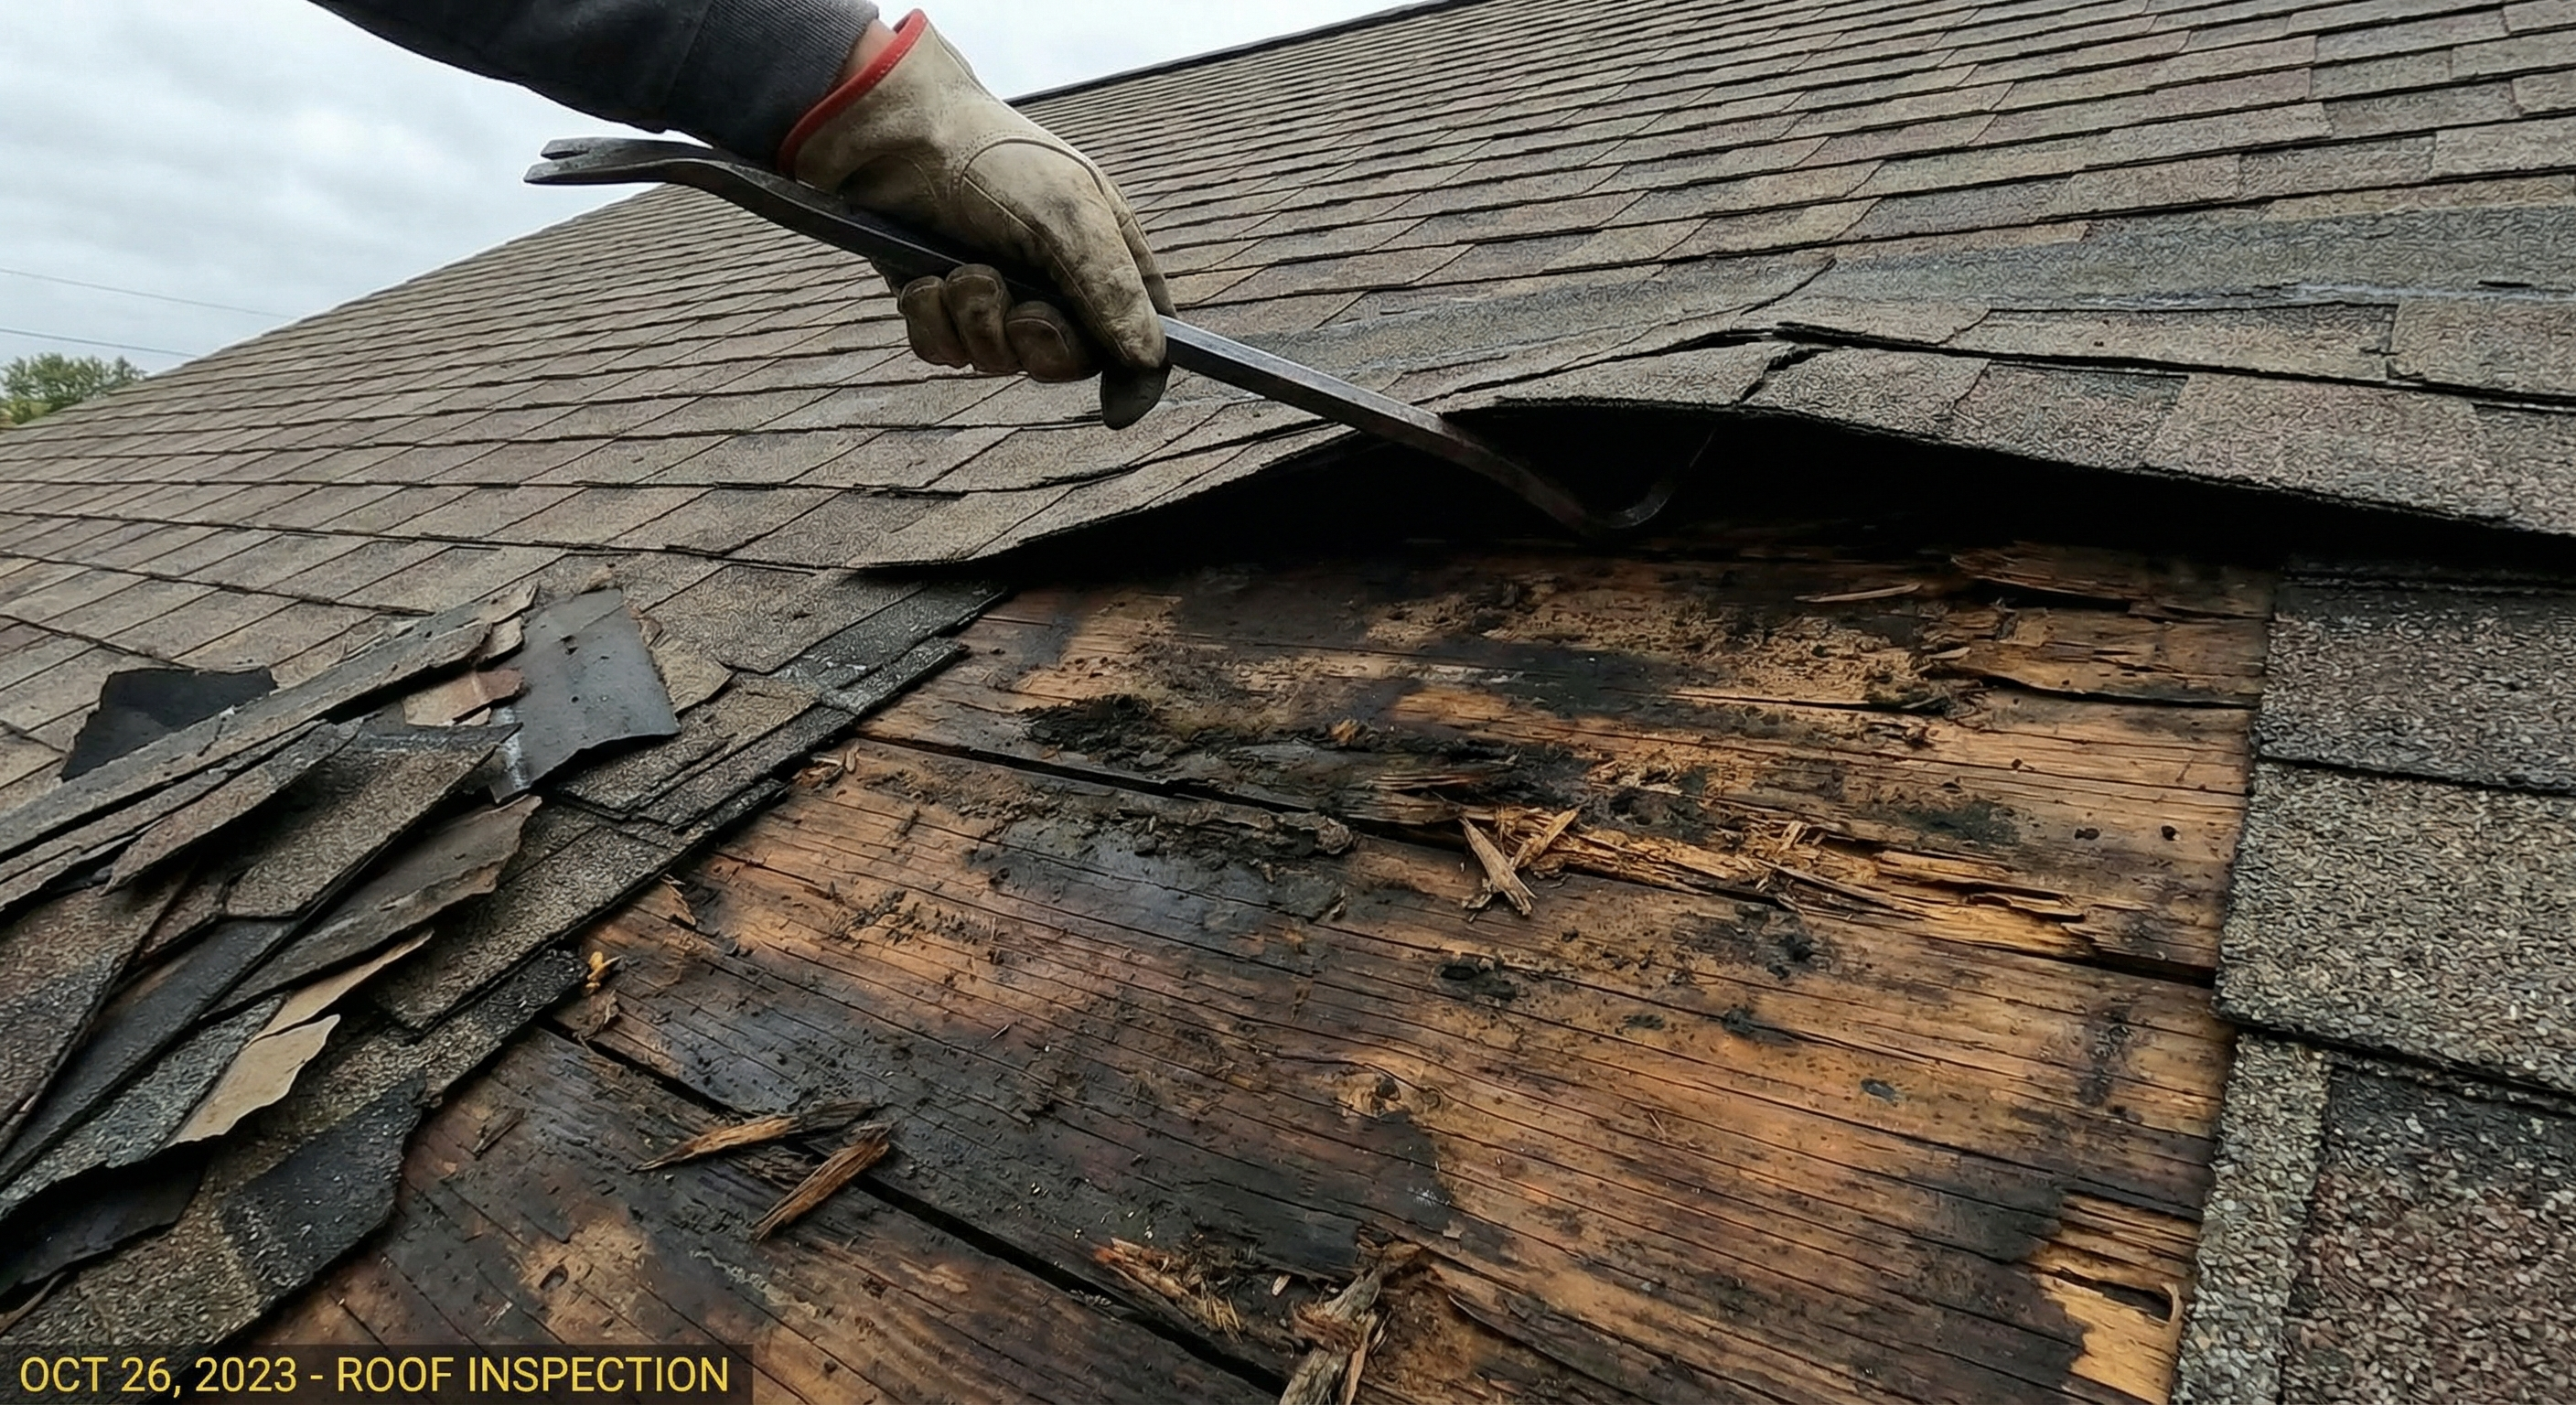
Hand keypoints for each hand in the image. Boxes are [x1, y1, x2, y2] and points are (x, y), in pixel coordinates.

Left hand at [780, 11, 1171, 384]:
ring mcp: (993, 297)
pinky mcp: (938, 305)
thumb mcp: (1070, 217)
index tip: (1116, 410)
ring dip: (977, 323)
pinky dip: (933, 322)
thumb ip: (1113, 290)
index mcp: (1103, 254)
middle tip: (1024, 313)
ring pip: (998, 362)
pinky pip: (943, 352)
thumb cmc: (994, 160)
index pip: (1139, 333)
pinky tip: (924, 280)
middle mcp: (1052, 282)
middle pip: (1066, 363)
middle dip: (1039, 344)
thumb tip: (1150, 360)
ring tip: (960, 272)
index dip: (1133, 375)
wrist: (894, 135)